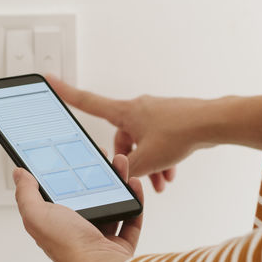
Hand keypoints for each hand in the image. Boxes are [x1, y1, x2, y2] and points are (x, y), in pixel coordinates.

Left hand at [12, 153, 143, 261]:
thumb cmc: (68, 246)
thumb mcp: (37, 215)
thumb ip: (26, 194)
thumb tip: (19, 173)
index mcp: (56, 225)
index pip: (60, 194)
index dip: (66, 173)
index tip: (75, 154)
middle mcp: (77, 233)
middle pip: (88, 197)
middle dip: (96, 174)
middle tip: (102, 155)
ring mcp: (101, 240)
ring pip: (111, 204)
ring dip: (118, 182)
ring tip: (121, 162)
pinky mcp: (121, 245)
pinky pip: (131, 218)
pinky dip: (135, 200)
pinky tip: (134, 183)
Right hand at [44, 73, 208, 191]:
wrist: (212, 123)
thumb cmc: (180, 134)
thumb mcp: (147, 160)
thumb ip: (129, 170)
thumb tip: (123, 174)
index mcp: (124, 112)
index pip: (87, 101)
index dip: (66, 92)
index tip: (49, 78)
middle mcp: (137, 108)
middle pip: (121, 138)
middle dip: (129, 160)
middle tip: (140, 178)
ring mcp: (154, 113)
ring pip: (143, 142)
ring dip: (149, 164)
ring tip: (160, 183)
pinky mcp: (170, 120)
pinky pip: (158, 141)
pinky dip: (161, 158)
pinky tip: (170, 175)